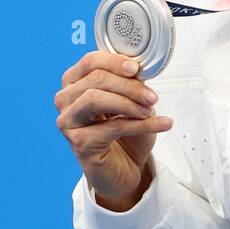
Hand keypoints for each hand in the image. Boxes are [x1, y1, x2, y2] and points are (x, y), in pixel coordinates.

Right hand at [55, 52, 171, 210]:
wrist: (126, 166)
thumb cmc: (127, 131)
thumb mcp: (132, 100)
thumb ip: (131, 83)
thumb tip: (140, 70)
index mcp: (76, 83)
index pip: (90, 62)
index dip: (115, 61)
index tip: (136, 69)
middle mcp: (66, 100)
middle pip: (96, 80)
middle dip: (129, 86)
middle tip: (152, 97)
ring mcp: (68, 122)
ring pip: (95, 99)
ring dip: (129, 103)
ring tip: (150, 110)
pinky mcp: (79, 143)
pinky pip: (112, 127)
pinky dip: (142, 124)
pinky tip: (163, 124)